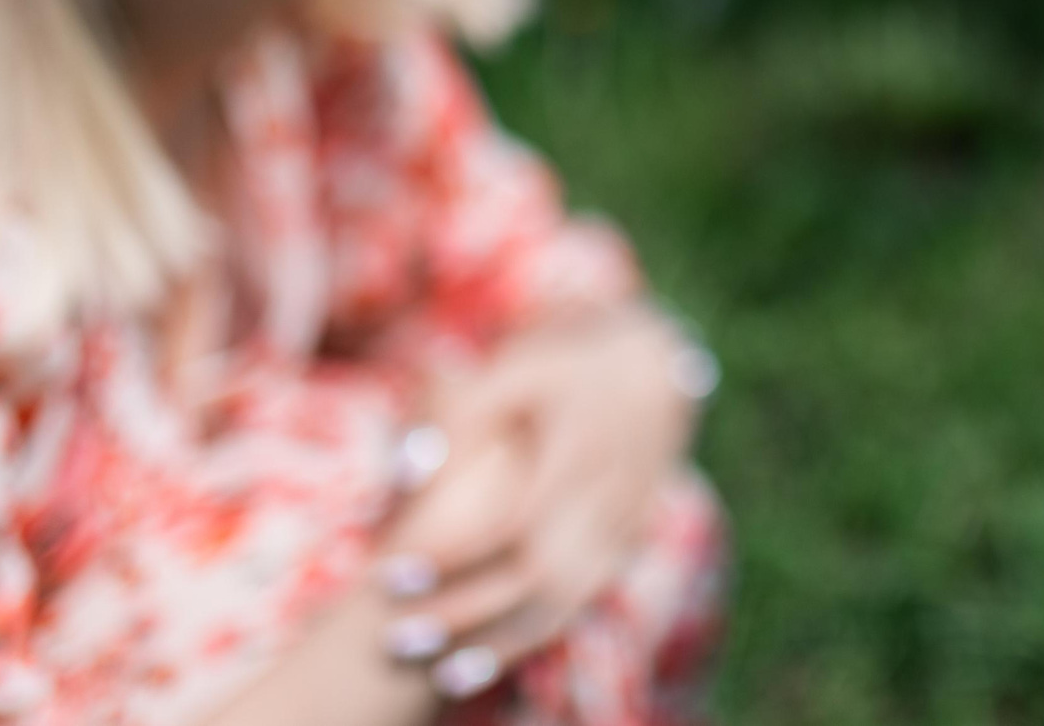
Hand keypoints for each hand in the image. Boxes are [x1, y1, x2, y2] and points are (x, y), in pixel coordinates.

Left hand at [374, 308, 697, 695]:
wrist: (651, 367)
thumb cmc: (564, 368)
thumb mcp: (511, 374)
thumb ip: (457, 418)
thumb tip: (407, 472)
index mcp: (577, 449)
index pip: (509, 521)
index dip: (451, 554)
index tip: (392, 576)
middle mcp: (607, 494)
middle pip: (536, 574)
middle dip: (467, 613)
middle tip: (399, 639)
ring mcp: (625, 522)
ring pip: (566, 599)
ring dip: (504, 641)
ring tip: (442, 675)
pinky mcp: (630, 540)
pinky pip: (585, 600)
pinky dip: (536, 634)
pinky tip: (492, 657)